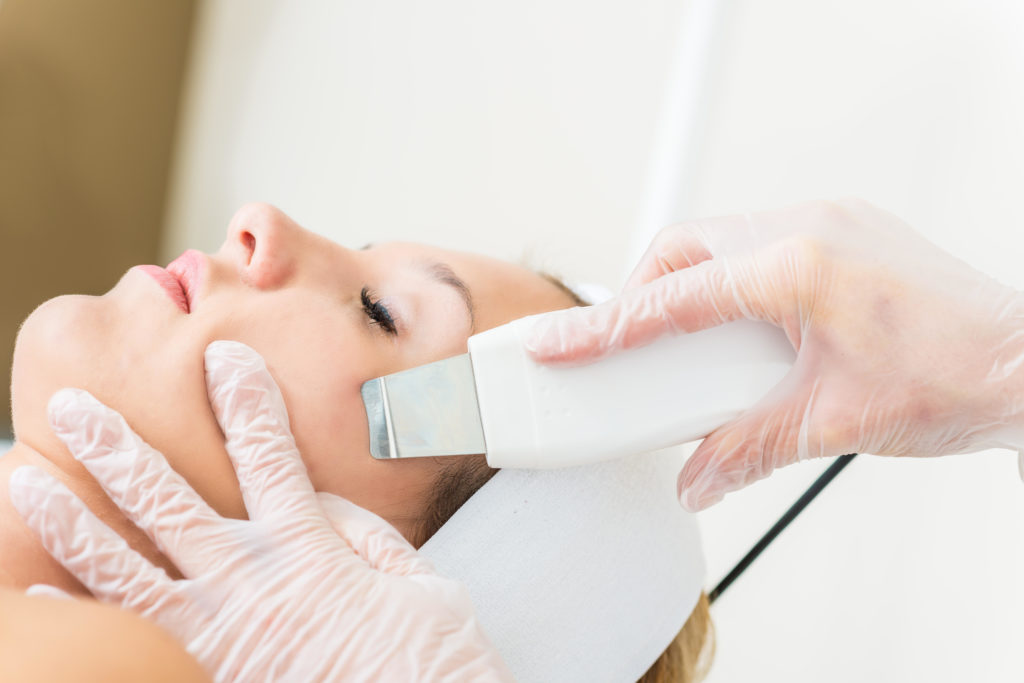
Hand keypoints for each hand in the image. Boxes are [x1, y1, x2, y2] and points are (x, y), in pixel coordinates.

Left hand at [9, 341, 510, 681]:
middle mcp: (250, 580)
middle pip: (168, 501)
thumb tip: (325, 499)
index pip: (267, 454)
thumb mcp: (421, 584)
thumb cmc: (428, 662)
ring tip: (26, 482)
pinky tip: (39, 593)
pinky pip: (132, 635)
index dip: (244, 400)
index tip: (222, 358)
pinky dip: (81, 612)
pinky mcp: (206, 668)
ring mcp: (216, 631)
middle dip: (117, 448)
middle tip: (74, 408)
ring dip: (72, 521)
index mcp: (309, 548)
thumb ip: (367, 537)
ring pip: (124, 569)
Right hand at [528, 199, 1023, 508]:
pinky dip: (734, 282)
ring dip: (691, 287)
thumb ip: (744, 451)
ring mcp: (832, 224)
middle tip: (619, 346)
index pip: (672, 299)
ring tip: (681, 345)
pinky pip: (762, 243)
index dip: (605, 328)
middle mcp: (810, 228)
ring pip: (723, 239)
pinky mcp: (848, 235)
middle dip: (643, 295)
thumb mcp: (830, 424)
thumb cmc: (956, 381)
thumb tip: (696, 479)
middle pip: (686, 247)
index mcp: (797, 266)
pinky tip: (741, 328)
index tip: (558, 345)